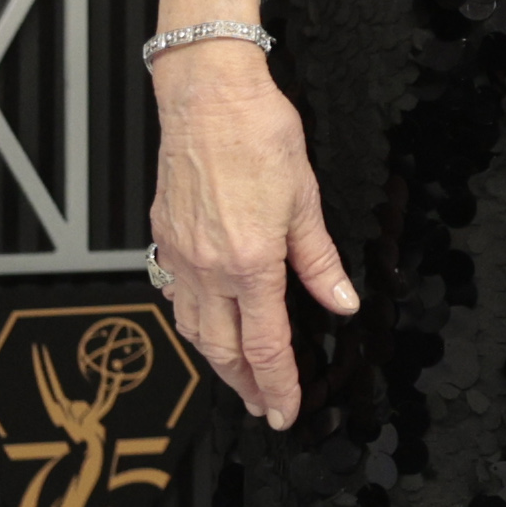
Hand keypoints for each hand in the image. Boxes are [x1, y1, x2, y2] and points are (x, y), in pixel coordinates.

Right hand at [153, 49, 359, 426]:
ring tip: (239, 376)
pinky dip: (192, 322)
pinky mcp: (163, 237)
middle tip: (264, 406)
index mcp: (251, 263)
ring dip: (217, 361)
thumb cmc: (257, 134)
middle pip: (224, 351)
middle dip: (246, 387)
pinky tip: (207, 324)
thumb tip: (342, 302)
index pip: (266, 347)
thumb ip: (320, 262)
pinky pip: (175, 296)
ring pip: (193, 330)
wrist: (208, 95)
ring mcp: (180, 254)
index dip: (279, 388)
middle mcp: (209, 267)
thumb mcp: (305, 200)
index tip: (287, 411)